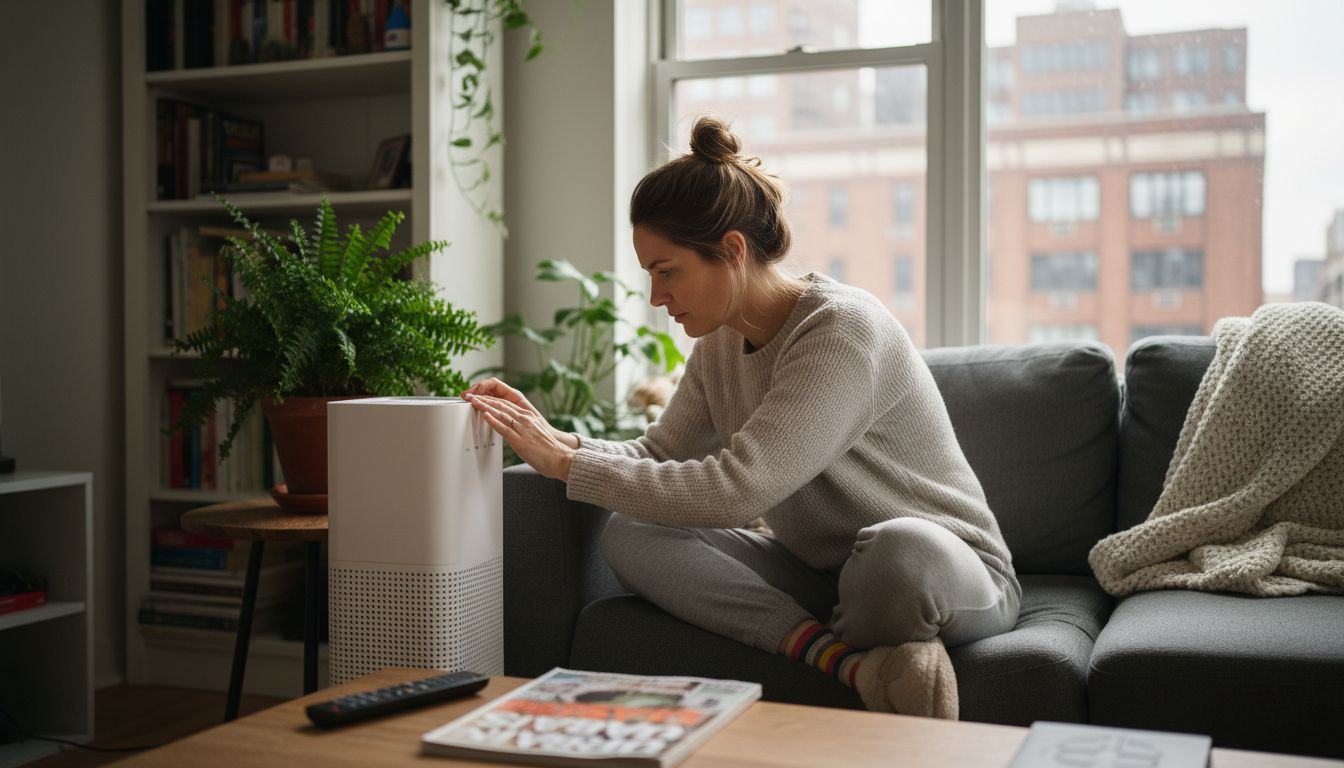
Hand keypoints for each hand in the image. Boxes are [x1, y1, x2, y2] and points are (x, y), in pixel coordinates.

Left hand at [461, 378, 577, 448]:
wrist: (560, 459)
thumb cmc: (548, 450)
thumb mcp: (535, 433)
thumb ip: (523, 428)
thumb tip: (511, 428)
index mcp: (529, 416)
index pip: (506, 403)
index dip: (491, 399)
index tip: (480, 397)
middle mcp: (525, 419)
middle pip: (501, 405)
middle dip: (484, 399)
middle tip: (470, 396)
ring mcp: (522, 429)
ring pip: (500, 413)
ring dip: (484, 406)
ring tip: (473, 401)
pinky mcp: (520, 440)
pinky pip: (504, 428)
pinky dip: (493, 420)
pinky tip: (485, 415)